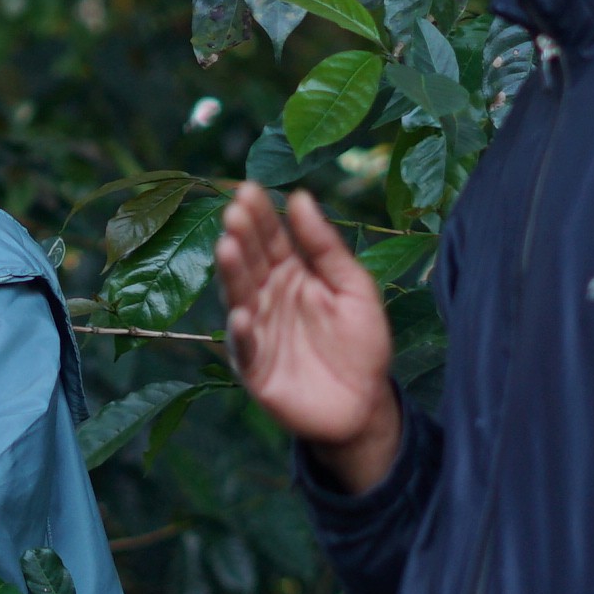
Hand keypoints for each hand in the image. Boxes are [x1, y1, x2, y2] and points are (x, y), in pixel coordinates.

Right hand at [213, 185, 402, 490]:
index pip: (272, 237)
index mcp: (292, 273)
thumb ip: (326, 247)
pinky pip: (246, 348)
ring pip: (241, 297)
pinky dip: (243, 333)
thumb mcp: (354, 287)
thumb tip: (300, 196)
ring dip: (233, 274)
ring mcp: (258, 331)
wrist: (366, 404)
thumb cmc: (361, 343)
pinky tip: (244, 314)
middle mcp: (268, 297)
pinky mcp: (255, 367)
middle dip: (242, 236)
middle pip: (252, 262)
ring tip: (228, 247)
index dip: (261, 215)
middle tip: (235, 211)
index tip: (250, 189)